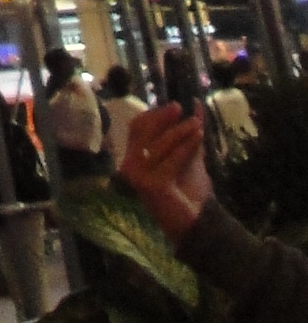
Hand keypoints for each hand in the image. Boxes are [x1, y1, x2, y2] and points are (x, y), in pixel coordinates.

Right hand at [120, 104, 207, 237]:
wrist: (197, 223)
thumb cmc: (189, 189)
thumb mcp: (189, 155)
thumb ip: (188, 132)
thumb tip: (196, 104)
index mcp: (135, 157)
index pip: (136, 127)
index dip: (154, 114)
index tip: (174, 107)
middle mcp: (130, 165)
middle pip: (142, 132)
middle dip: (162, 118)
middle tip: (180, 108)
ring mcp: (138, 177)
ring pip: (157, 145)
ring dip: (178, 132)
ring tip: (196, 125)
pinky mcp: (150, 186)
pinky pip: (169, 160)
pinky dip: (185, 147)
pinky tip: (197, 138)